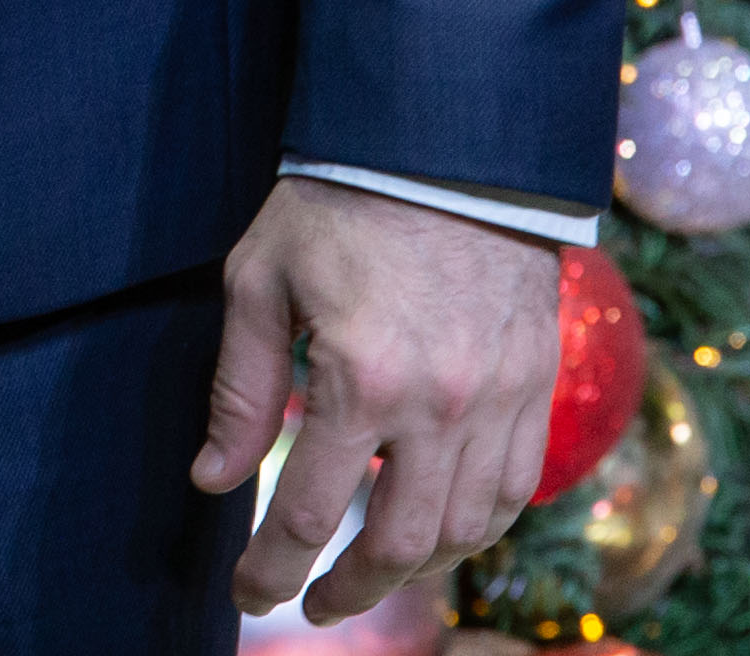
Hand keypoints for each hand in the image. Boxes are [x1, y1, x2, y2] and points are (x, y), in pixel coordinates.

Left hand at [190, 177, 563, 621]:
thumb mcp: (261, 277)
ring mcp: (499, 401)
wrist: (449, 146)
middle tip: (313, 603)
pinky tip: (439, 531)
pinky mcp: (537, 386)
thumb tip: (212, 476)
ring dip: (414, 571)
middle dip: (349, 592)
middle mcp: (440, 405)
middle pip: (398, 546)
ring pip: (465, 530)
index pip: (307, 512)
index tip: (248, 594)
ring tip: (369, 574)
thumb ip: (240, 385)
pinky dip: (476, 528)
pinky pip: (515, 489)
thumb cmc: (339, 204)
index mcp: (361, 379)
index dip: (271, 569)